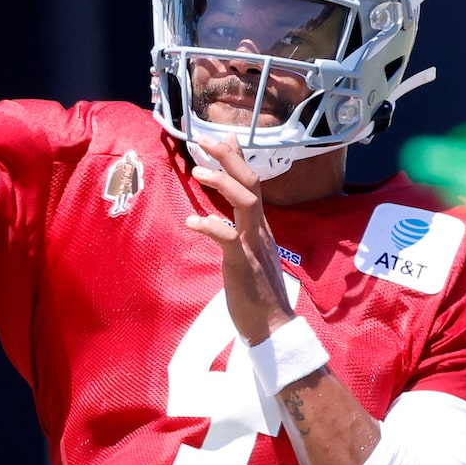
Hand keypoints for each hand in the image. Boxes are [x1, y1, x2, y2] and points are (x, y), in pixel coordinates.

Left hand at [183, 140, 295, 345]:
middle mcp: (260, 230)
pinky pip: (227, 238)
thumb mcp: (249, 253)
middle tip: (205, 140)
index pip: (253, 183)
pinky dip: (210, 226)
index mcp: (260, 227)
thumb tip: (230, 215)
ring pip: (246, 202)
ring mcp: (253, 245)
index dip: (237, 158)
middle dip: (230, 158)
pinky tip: (191, 222)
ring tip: (198, 172)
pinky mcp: (243, 264)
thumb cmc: (257, 293)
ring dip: (222, 183)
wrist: (273, 327)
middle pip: (252, 183)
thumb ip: (241, 230)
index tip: (221, 137)